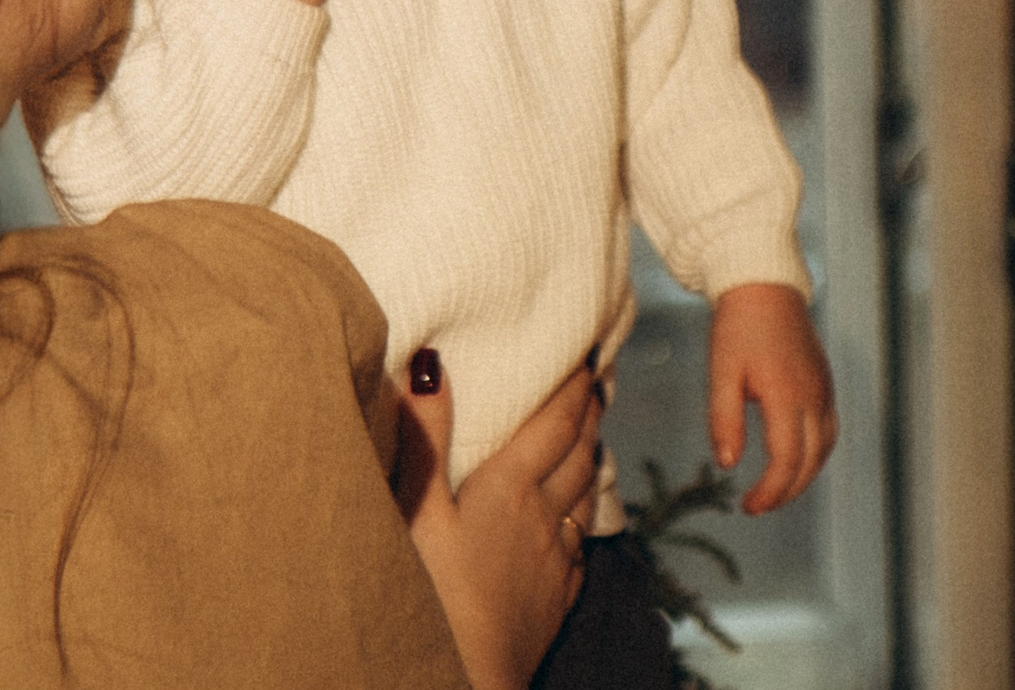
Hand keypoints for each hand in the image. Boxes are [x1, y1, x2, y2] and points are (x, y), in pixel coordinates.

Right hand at [394, 351, 599, 689]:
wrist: (468, 675)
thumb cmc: (432, 590)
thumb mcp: (416, 508)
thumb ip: (424, 436)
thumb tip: (432, 364)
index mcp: (509, 487)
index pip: (551, 424)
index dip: (571, 387)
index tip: (588, 356)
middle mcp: (543, 516)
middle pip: (577, 453)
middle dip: (588, 413)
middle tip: (597, 381)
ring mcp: (555, 558)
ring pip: (586, 494)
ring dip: (592, 457)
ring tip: (592, 434)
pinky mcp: (556, 595)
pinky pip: (582, 539)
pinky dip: (586, 511)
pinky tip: (578, 515)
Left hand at [708, 282, 836, 513]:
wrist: (764, 287)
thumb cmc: (737, 328)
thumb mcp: (721, 372)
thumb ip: (724, 419)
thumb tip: (727, 464)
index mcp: (787, 396)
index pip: (786, 459)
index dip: (770, 490)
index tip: (748, 506)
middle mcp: (814, 398)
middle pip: (809, 461)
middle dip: (786, 491)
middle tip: (757, 506)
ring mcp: (824, 391)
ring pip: (823, 450)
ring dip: (802, 476)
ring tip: (774, 491)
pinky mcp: (825, 385)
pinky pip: (826, 431)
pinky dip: (812, 454)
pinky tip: (793, 460)